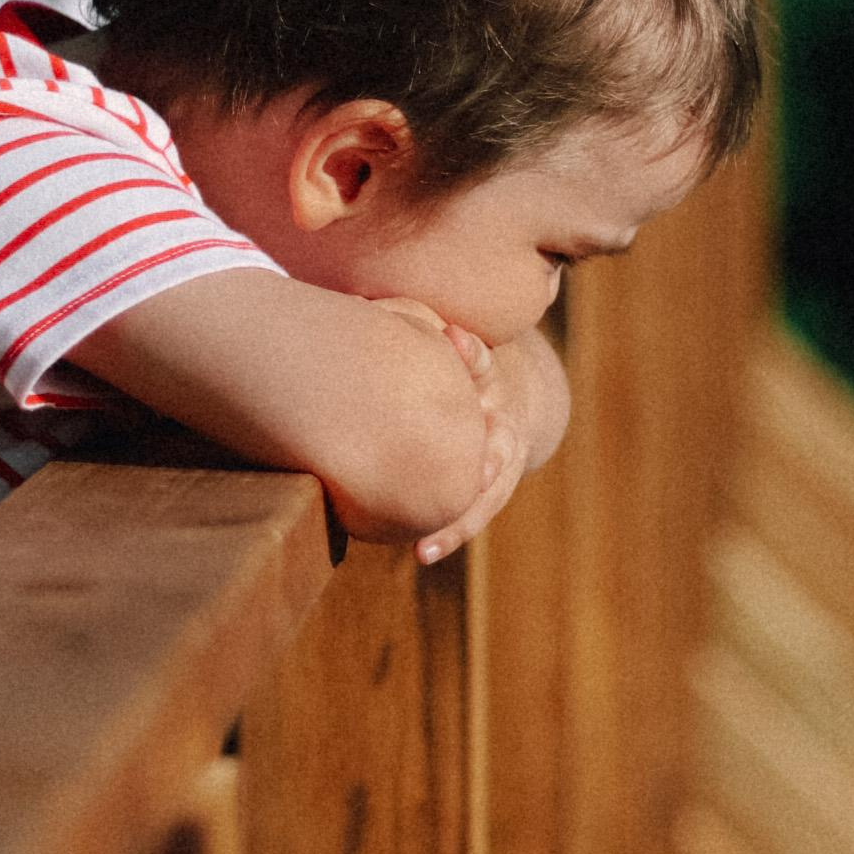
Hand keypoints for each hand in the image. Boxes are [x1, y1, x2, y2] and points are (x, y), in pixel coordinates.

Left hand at [415, 324, 532, 565]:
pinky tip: (423, 553)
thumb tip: (349, 299)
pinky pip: (471, 513)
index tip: (455, 341)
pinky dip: (450, 532)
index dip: (470, 354)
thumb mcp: (442, 341)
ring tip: (428, 543)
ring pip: (488, 490)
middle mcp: (497, 417)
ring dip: (461, 517)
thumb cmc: (452, 367)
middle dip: (484, 450)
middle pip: (496, 435)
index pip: (482, 361)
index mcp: (484, 375)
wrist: (504, 401)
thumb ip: (412, 327)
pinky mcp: (488, 489)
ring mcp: (498, 458)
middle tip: (472, 467)